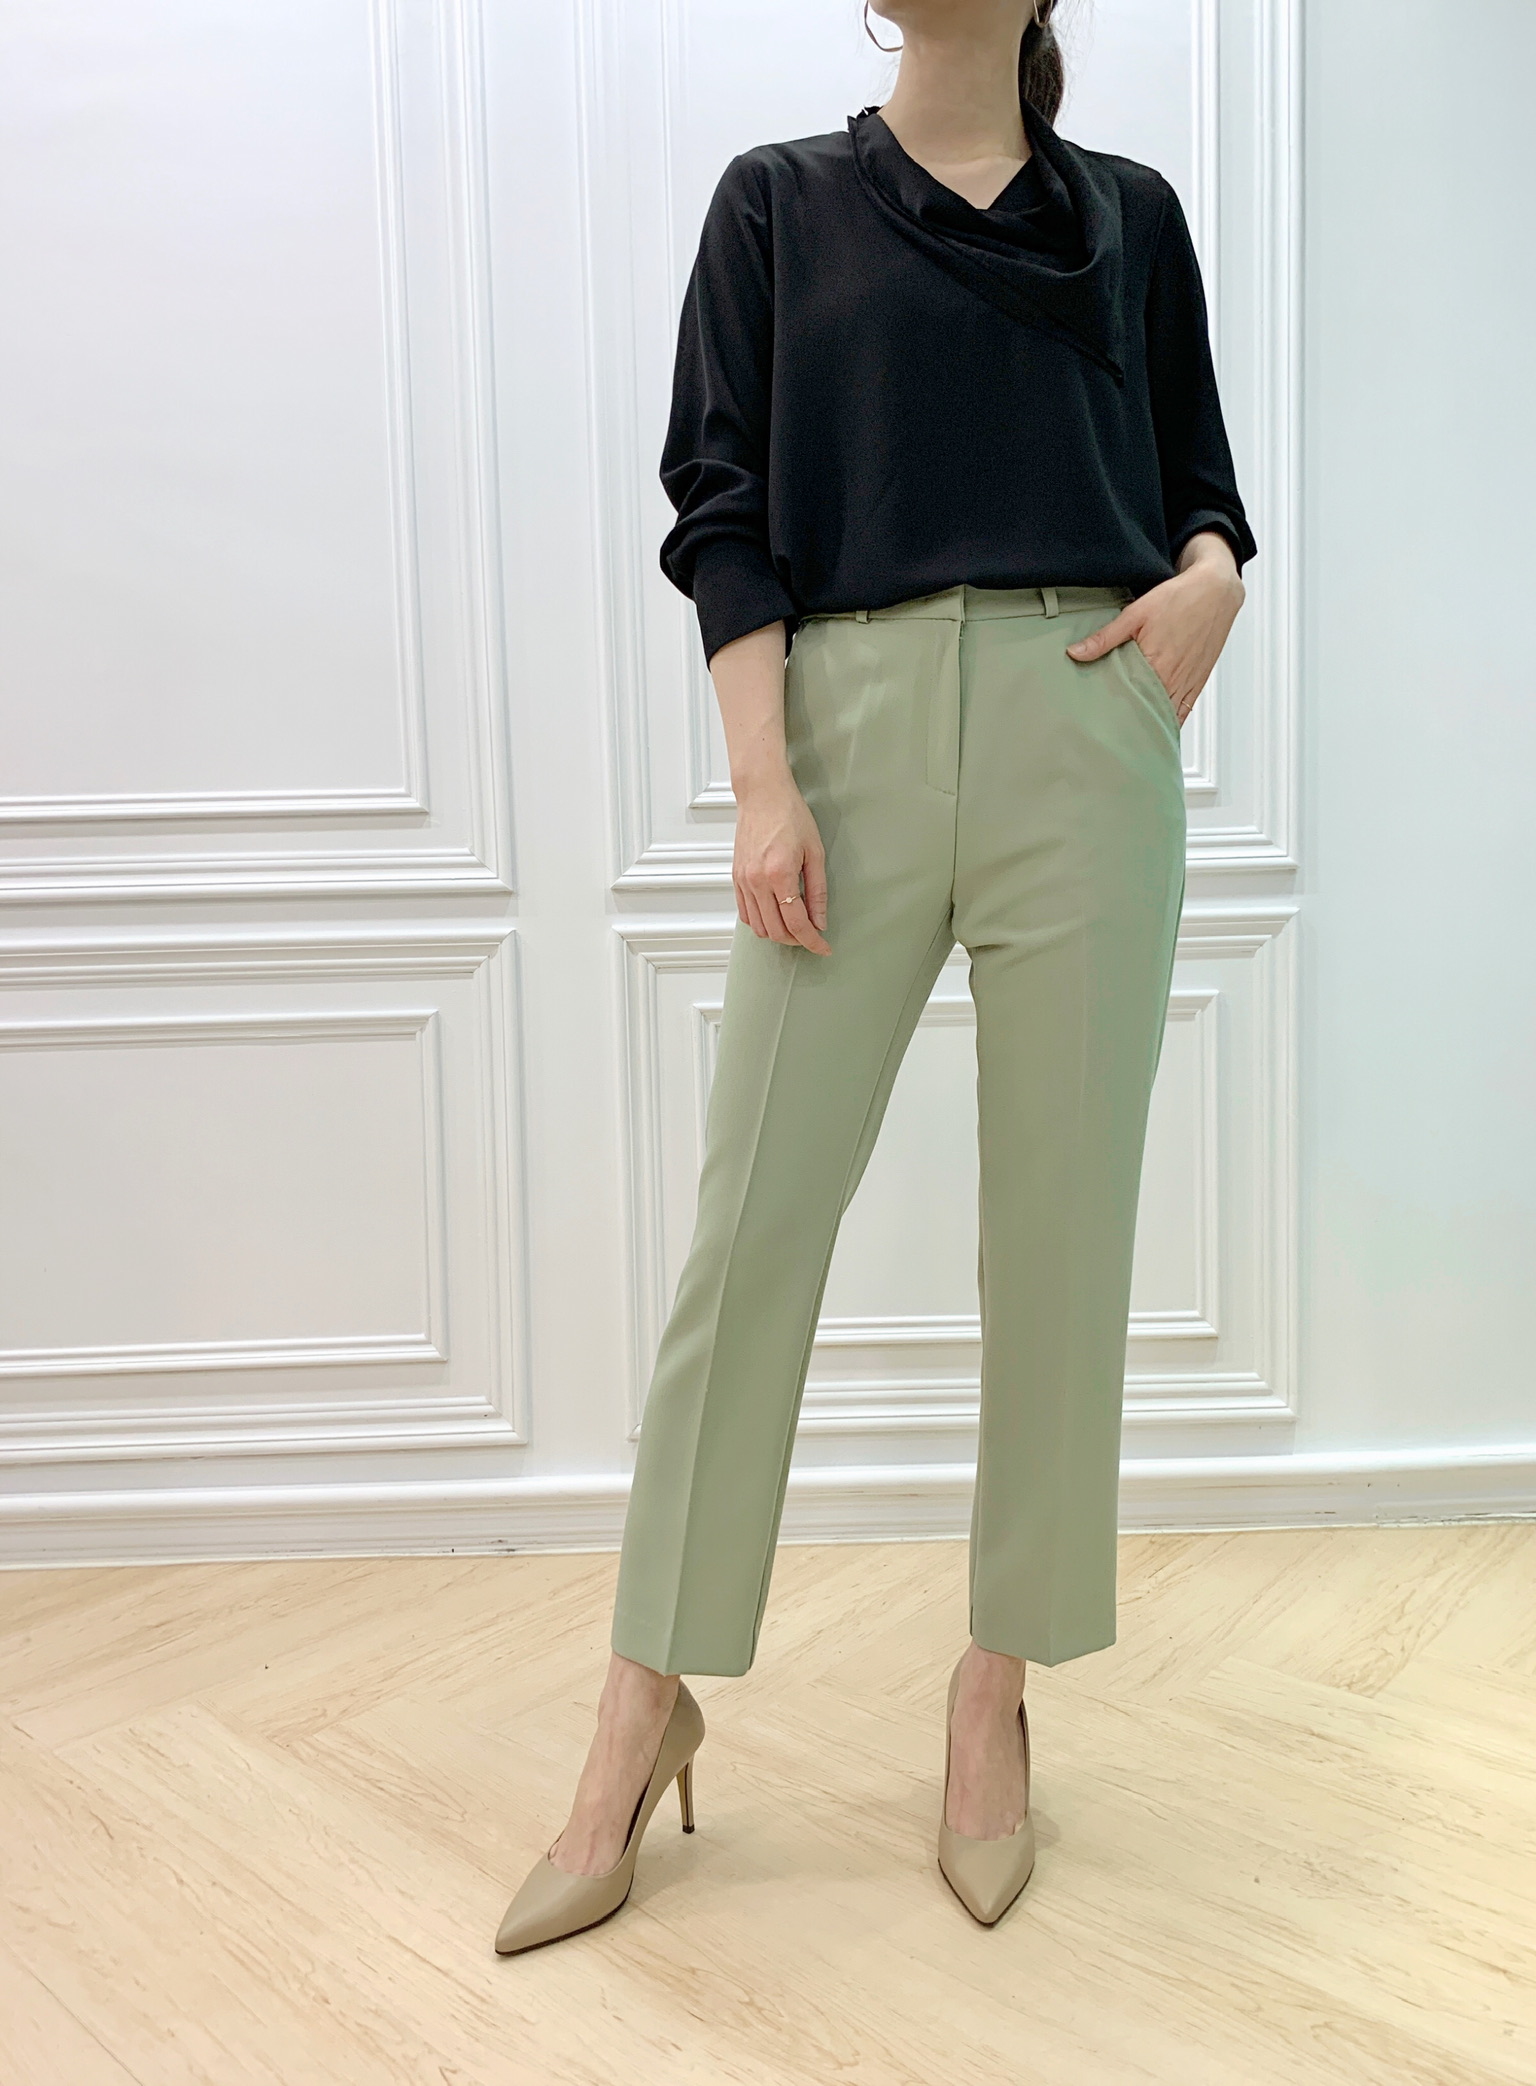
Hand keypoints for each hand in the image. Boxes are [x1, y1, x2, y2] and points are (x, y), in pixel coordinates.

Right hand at [732, 771, 831, 952]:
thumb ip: (817, 891)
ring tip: (796, 928)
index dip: (812, 941)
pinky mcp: (736, 878)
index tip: (823, 947)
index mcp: (779, 874)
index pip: (796, 923)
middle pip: (776, 931)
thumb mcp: (815, 852)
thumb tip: (820, 920)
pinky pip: (745, 914)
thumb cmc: (790, 815)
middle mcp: (757, 881)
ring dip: (778, 934)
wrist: (762, 795)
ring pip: (758, 927)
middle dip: (797, 940)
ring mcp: (743, 881)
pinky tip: (775, 916)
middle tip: (813, 937)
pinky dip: (761, 923)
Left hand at [1065, 534, 1244, 725]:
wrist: (1217, 591)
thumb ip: (1105, 638)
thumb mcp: (1136, 614)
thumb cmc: (1179, 599)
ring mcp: (1187, 684)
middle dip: (1126, 722)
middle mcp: (1173, 679)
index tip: (1094, 723)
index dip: (1110, 713)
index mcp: (1155, 664)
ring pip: (1165, 716)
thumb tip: (1075, 652)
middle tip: (1106, 734)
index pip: (1126, 700)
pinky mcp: (1198, 683)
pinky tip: (1156, 729)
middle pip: (1145, 712)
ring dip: (1148, 725)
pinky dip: (1170, 722)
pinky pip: (1183, 712)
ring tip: (1128, 738)